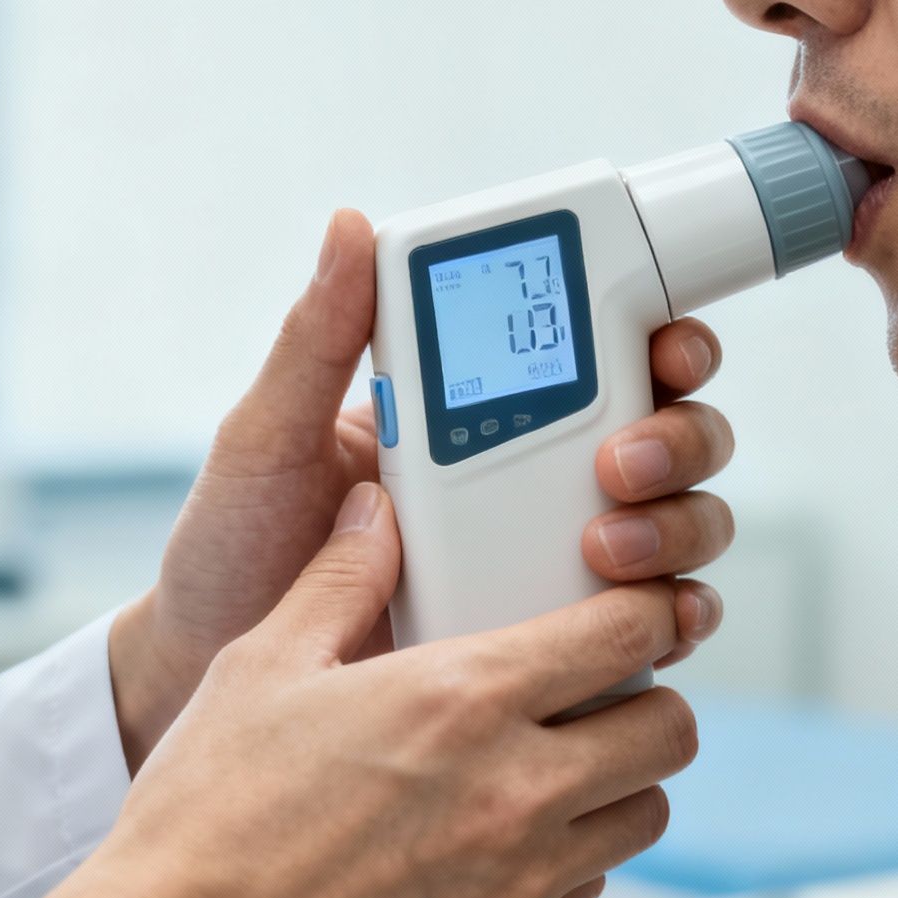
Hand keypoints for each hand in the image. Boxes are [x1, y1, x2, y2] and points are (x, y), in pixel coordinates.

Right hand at [41, 484, 700, 897]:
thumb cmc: (210, 820)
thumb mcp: (264, 667)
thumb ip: (341, 581)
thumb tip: (374, 515)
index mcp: (463, 698)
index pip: (628, 634)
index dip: (649, 610)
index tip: (635, 606)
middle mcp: (515, 787)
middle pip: (669, 728)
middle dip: (646, 698)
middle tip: (595, 689)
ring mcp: (520, 875)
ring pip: (645, 810)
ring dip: (618, 779)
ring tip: (556, 761)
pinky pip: (594, 883)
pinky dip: (574, 853)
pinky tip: (508, 833)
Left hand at [109, 208, 735, 768]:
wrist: (217, 672)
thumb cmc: (238, 551)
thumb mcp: (269, 438)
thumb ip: (318, 340)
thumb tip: (349, 225)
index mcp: (478, 413)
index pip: (605, 352)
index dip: (661, 336)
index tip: (660, 341)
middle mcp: (536, 478)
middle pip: (670, 432)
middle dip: (678, 436)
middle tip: (620, 463)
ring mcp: (555, 563)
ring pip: (681, 523)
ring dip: (676, 525)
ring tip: (607, 549)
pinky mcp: (558, 650)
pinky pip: (653, 626)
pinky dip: (676, 616)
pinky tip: (650, 623)